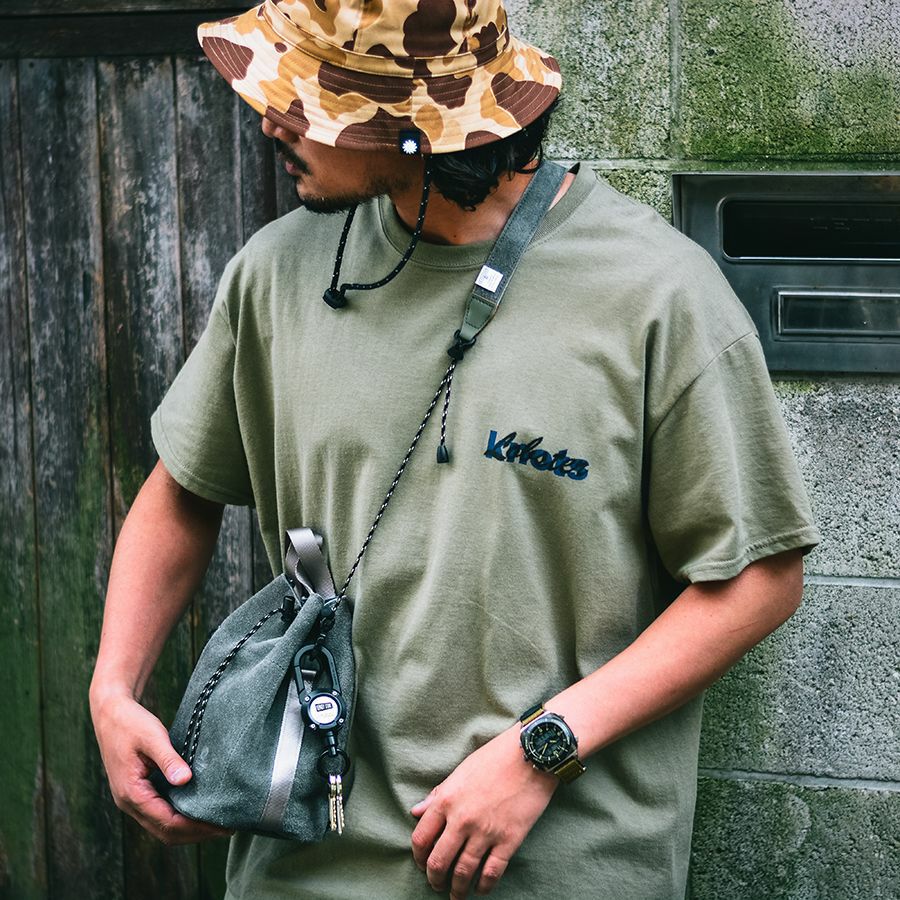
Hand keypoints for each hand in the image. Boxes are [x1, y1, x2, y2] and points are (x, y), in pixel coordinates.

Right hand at [90, 689, 232, 844]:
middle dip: (195, 833)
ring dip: (188, 828)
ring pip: (162, 826)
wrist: (110, 713)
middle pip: (165, 832)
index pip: (167, 822)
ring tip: (216, 822)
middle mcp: (129, 803)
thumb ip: (168, 759)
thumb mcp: (152, 737)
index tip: (220, 825)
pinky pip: (159, 814)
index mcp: (131, 793)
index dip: (195, 827)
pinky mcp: (138, 792)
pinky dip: (179, 817)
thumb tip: (186, 780)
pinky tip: (197, 808)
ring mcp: (132, 800)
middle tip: (225, 828)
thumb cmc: (131, 723)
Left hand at [410, 726, 557, 897]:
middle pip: (438, 861)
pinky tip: (480, 889)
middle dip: (435, 878)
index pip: (421, 838)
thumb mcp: (460, 771)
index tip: (422, 863)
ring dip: (456, 888)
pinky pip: (491, 872)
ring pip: (463, 872)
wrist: (530, 754)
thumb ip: (438, 794)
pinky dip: (483, 886)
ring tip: (455, 895)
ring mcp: (485, 832)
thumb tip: (416, 811)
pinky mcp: (509, 840)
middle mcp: (462, 819)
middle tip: (436, 885)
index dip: (418, 856)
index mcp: (446, 800)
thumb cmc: (494, 758)